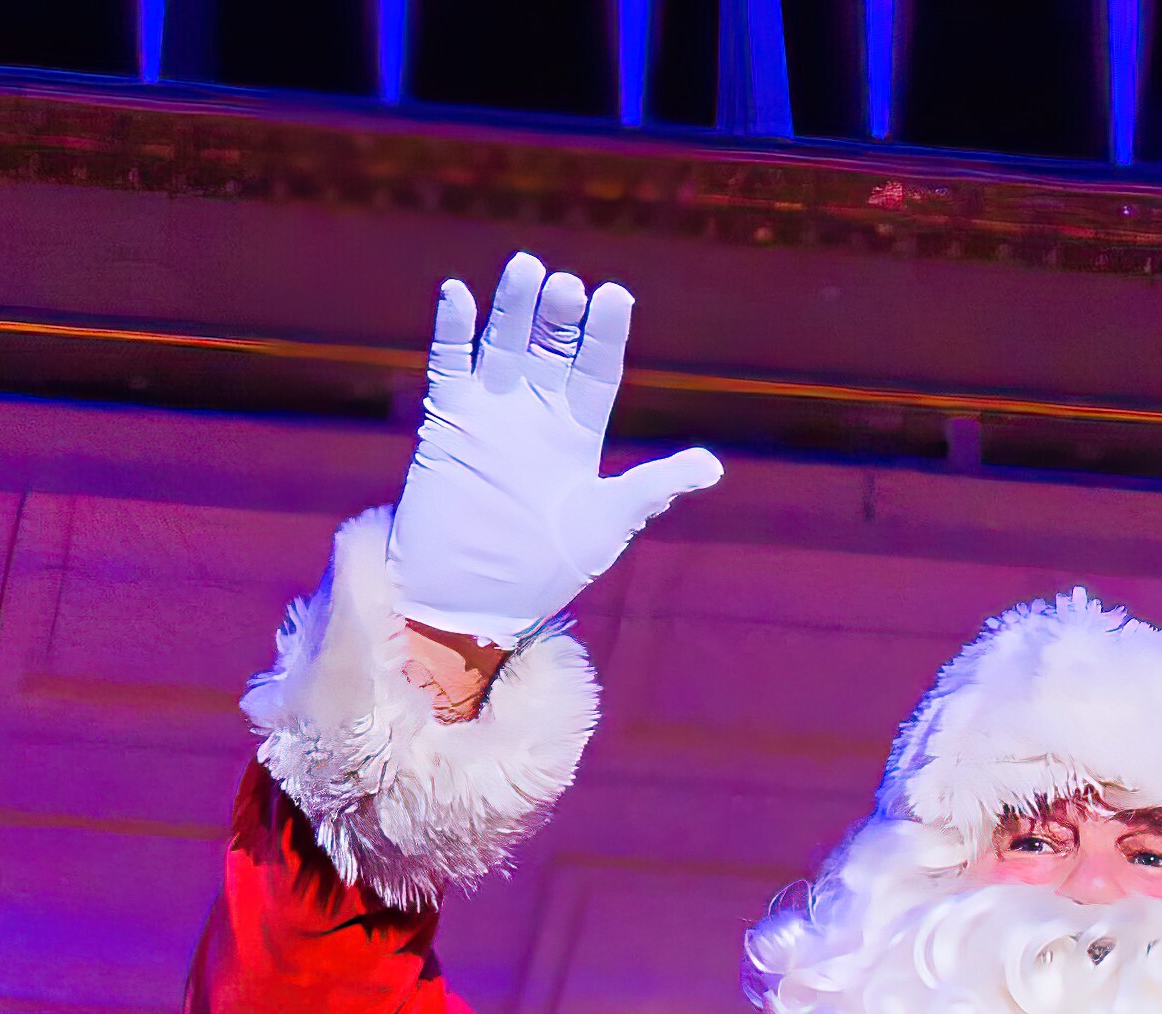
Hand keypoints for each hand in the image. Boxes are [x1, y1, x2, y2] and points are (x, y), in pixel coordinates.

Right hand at [390, 252, 722, 646]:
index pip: (595, 369)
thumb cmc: (546, 567)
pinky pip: (450, 364)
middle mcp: (535, 412)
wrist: (475, 597)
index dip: (604, 333)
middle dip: (559, 314)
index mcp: (577, 433)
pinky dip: (452, 330)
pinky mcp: (448, 419)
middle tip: (568, 284)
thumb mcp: (608, 523)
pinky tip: (458, 294)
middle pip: (550, 346)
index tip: (615, 295)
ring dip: (511, 307)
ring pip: (502, 343)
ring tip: (525, 268)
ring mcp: (490, 411)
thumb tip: (712, 467)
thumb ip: (653, 487)